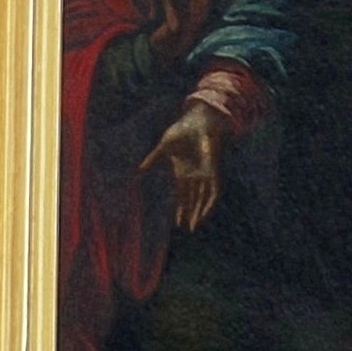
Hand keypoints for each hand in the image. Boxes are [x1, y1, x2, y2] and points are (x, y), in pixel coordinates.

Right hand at [144, 103, 223, 228]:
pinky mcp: (212, 171)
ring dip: (198, 212)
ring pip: (202, 198)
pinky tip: (204, 213)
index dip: (180, 208)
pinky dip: (208, 203)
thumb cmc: (181, 131)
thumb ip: (152, 159)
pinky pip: (213, 191)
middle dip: (190, 214)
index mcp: (183, 171)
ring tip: (194, 226)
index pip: (182, 195)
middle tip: (187, 229)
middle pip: (193, 199)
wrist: (197, 122)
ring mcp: (203, 174)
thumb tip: (138, 171)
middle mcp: (194, 175)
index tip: (177, 222)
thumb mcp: (163, 147)